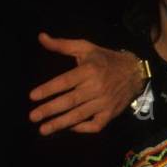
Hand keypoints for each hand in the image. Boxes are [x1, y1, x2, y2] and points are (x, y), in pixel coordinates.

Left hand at [28, 33, 144, 134]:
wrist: (134, 72)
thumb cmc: (105, 59)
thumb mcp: (85, 47)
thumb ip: (62, 45)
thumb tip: (41, 37)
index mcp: (89, 70)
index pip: (65, 81)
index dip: (48, 89)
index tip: (32, 97)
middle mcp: (96, 87)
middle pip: (70, 101)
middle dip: (50, 110)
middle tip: (32, 117)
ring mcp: (104, 103)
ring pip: (80, 115)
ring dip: (60, 123)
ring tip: (43, 129)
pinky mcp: (110, 114)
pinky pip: (95, 125)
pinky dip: (82, 128)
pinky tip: (69, 128)